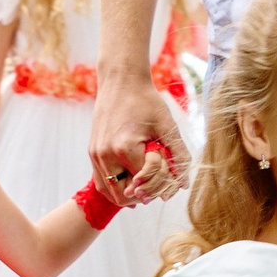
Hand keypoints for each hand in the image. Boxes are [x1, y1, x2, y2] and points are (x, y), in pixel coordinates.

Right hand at [89, 78, 189, 206]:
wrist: (120, 81)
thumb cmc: (146, 100)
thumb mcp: (167, 125)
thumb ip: (178, 155)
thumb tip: (184, 184)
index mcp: (125, 148)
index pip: (146, 181)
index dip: (161, 181)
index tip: (170, 175)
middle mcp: (106, 154)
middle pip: (126, 194)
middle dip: (145, 194)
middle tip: (159, 188)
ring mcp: (96, 154)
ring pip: (110, 192)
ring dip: (129, 194)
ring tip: (146, 189)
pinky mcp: (92, 152)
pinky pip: (101, 181)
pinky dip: (115, 187)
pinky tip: (131, 186)